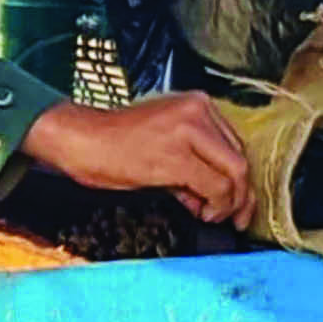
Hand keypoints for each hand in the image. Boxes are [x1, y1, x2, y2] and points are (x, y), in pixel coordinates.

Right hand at [23, 92, 259, 228]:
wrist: (81, 140)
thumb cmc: (114, 142)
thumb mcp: (163, 144)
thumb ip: (191, 165)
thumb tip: (210, 196)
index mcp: (197, 104)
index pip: (234, 145)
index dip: (239, 179)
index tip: (236, 202)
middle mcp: (198, 111)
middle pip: (240, 159)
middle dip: (241, 195)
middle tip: (234, 218)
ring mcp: (188, 131)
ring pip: (233, 174)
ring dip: (229, 203)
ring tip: (212, 215)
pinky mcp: (176, 157)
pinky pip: (214, 187)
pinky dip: (215, 206)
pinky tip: (201, 213)